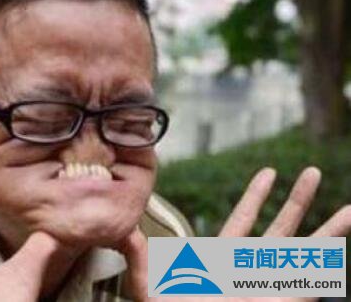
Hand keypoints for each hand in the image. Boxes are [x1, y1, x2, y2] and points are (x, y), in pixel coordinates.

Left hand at [114, 167, 350, 301]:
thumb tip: (130, 232)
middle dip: (297, 199)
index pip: (243, 219)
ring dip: (326, 231)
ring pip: (302, 253)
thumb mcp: (148, 288)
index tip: (270, 172)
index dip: (256, 196)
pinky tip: (339, 251)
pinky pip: (307, 284)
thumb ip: (140, 259)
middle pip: (279, 227)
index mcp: (221, 261)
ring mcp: (267, 287)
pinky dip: (324, 267)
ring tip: (350, 208)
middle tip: (313, 171)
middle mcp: (248, 271)